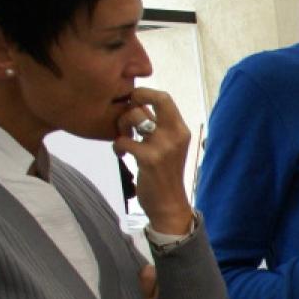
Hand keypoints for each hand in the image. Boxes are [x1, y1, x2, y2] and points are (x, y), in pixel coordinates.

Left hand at [113, 87, 194, 235]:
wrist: (169, 205)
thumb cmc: (165, 175)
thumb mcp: (169, 146)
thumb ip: (158, 126)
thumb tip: (138, 104)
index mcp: (181, 129)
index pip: (164, 97)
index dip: (145, 93)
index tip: (134, 102)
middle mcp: (175, 134)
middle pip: (150, 100)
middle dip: (130, 105)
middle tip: (126, 121)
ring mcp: (163, 147)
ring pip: (134, 117)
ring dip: (121, 126)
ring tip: (123, 139)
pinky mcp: (149, 159)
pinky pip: (123, 140)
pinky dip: (117, 146)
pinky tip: (121, 155)